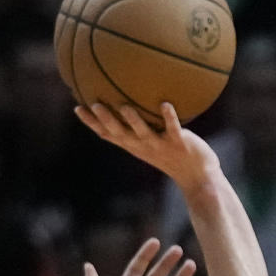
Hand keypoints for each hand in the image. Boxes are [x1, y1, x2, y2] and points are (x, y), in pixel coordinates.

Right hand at [75, 101, 220, 194]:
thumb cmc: (173, 155)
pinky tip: (165, 104)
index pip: (108, 134)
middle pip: (121, 134)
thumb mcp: (151, 142)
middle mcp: (144, 146)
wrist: (197, 175)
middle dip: (106, 120)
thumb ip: (139, 126)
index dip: (92, 123)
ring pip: (144, 133)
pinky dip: (169, 118)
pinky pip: (173, 129)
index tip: (78, 107)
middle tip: (94, 104)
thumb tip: (128, 100)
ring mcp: (161, 146)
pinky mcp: (179, 144)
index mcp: (134, 145)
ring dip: (134, 121)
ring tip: (124, 107)